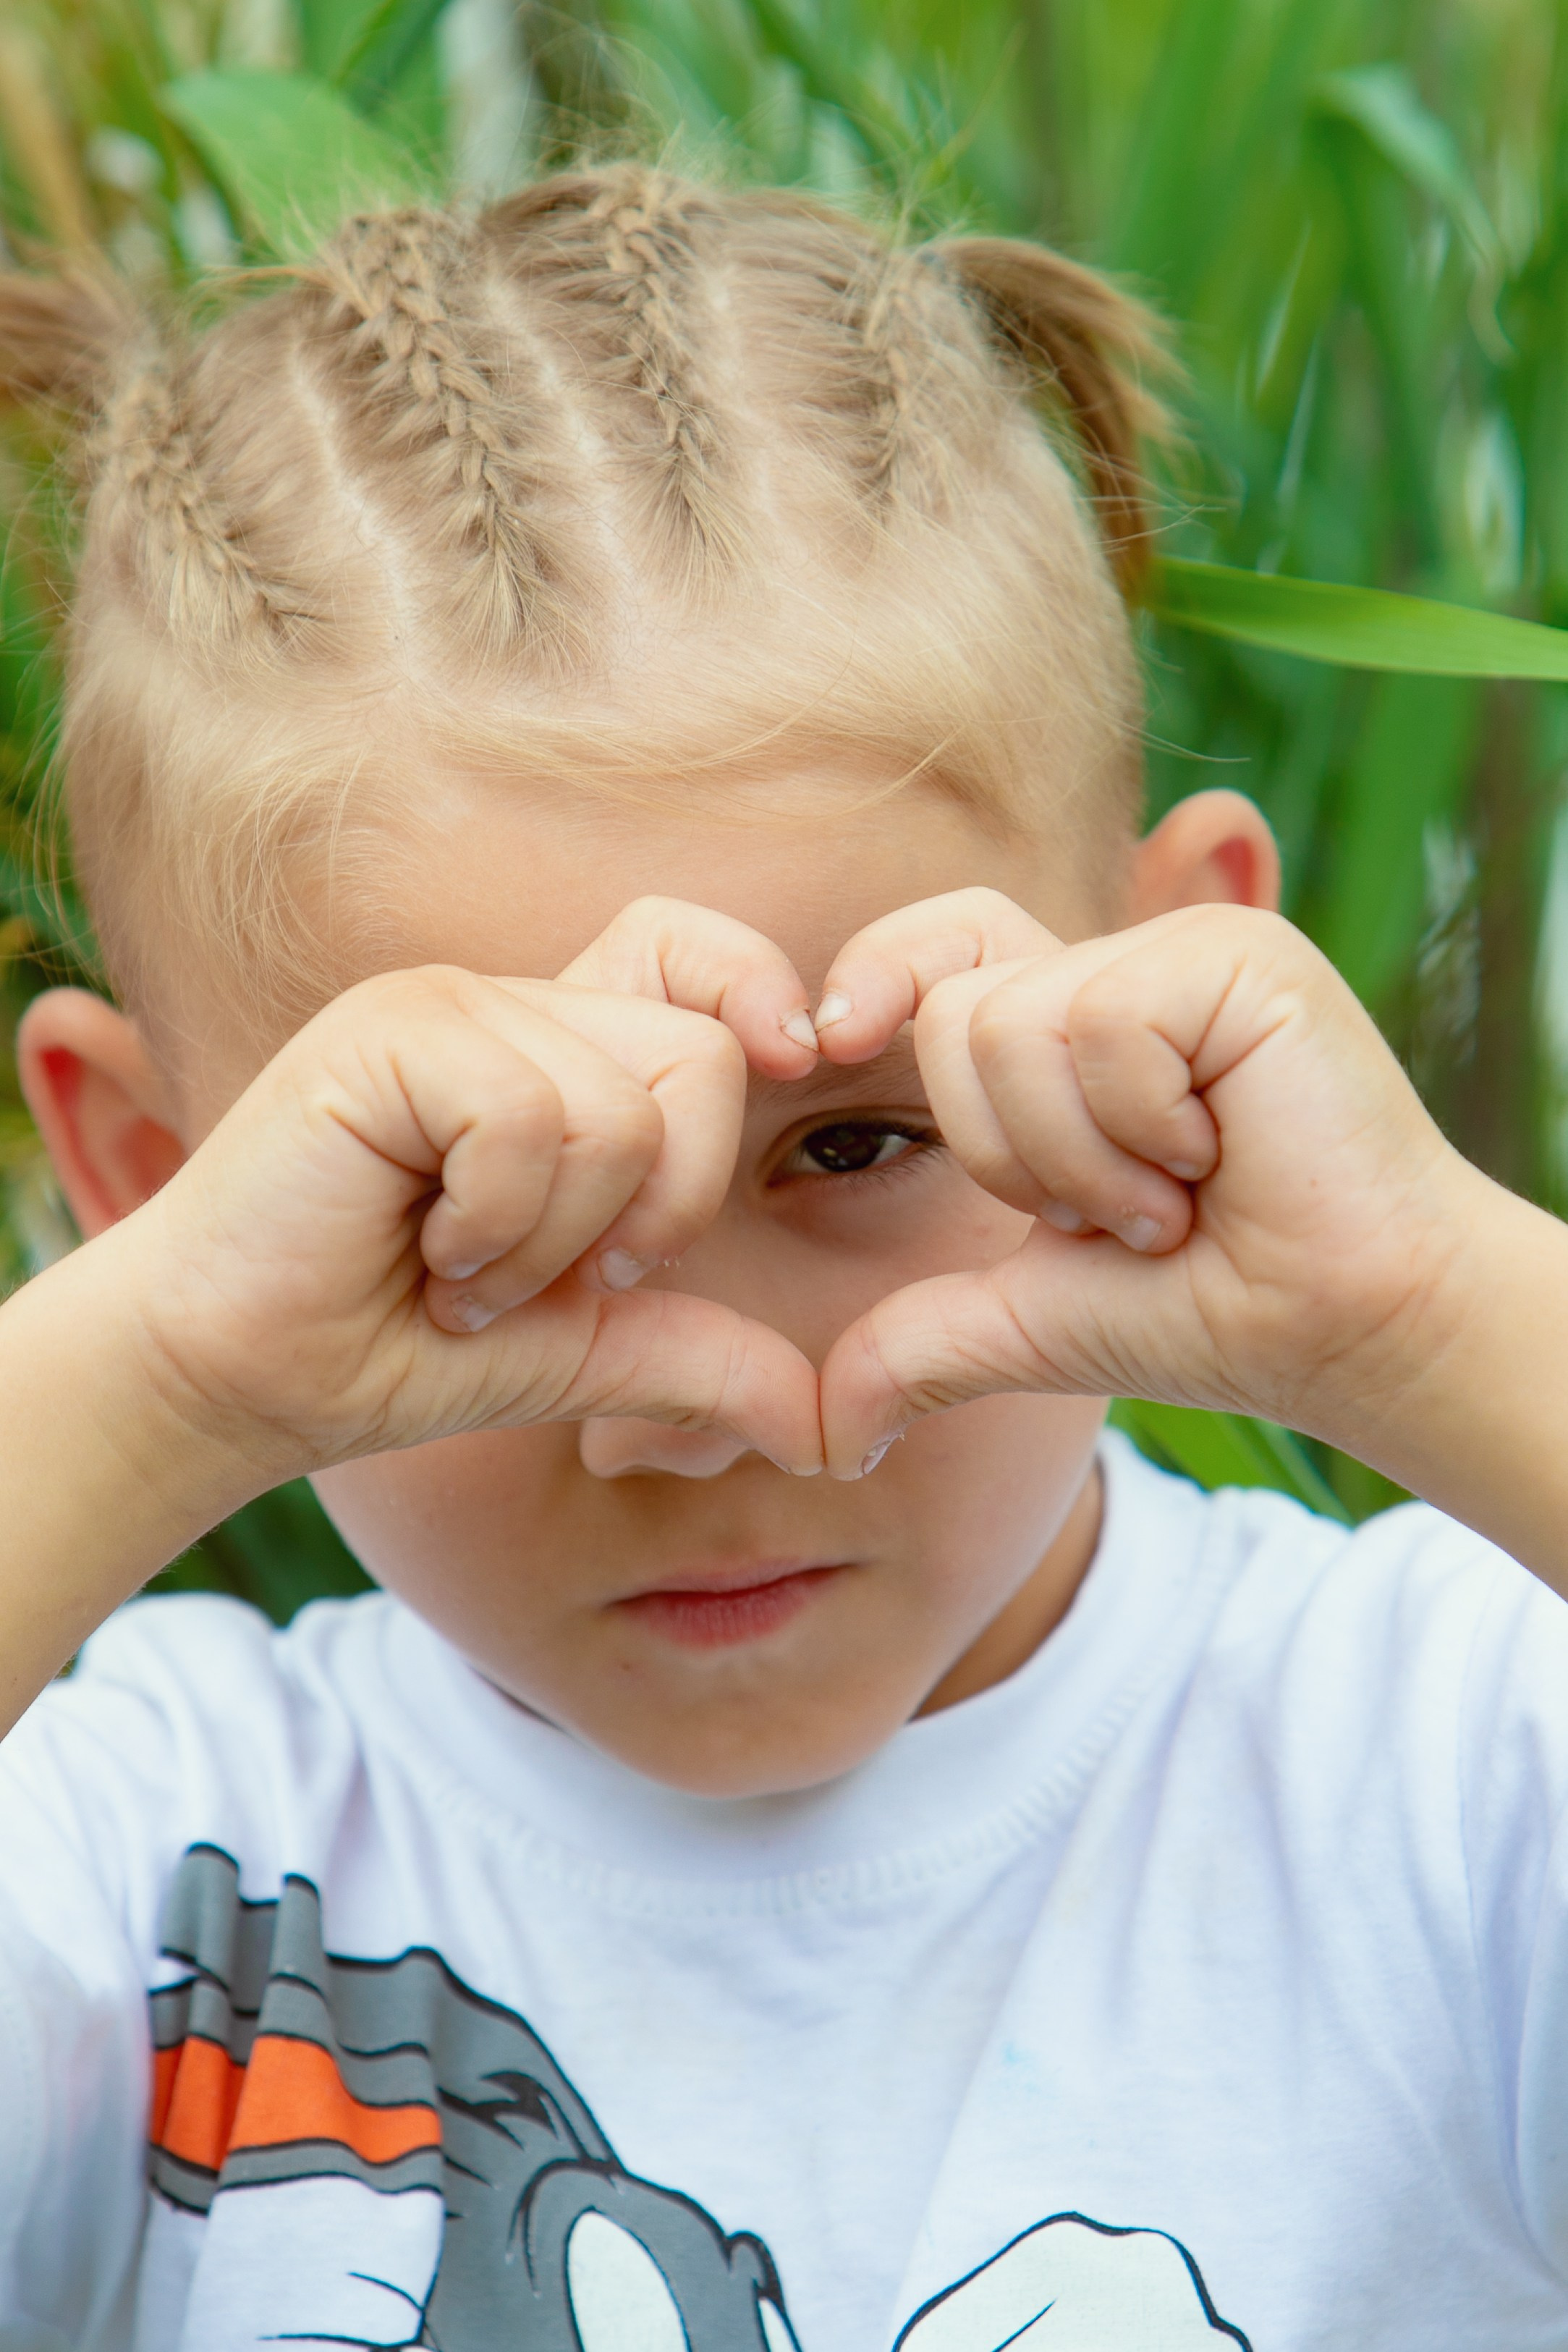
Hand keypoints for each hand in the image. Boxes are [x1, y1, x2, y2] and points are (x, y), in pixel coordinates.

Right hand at [125, 958, 824, 1482]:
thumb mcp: (582, 1355)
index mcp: (564, 1050)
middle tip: (548, 1275)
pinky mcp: (386, 1032)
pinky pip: (527, 1119)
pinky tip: (421, 1253)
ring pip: (619, 1108)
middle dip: (657, 1207)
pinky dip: (493, 1226)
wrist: (236, 1380)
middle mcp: (513, 1006)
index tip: (795, 1063)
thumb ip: (701, 1356)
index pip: (699, 953)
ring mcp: (447, 1008)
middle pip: (700, 1055)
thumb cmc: (393, 1350)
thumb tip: (834, 1429)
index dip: (762, 994)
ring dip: (551, 1242)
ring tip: (459, 1272)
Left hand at [812, 891, 1477, 1477]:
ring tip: (1180, 1189)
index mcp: (1068, 1025)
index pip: (937, 951)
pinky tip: (1224, 1157)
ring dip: (1086, 1158)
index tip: (824, 1042)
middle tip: (1127, 1208)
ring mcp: (1181, 954)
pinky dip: (1144, 1131)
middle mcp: (1120, 969)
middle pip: (956, 1011)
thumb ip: (917, 1345)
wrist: (1345, 1331)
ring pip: (1018, 1023)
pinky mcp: (1239, 956)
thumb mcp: (1028, 1322)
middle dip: (1017, 1157)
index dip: (872, 977)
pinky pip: (1107, 1026)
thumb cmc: (1209, 1312)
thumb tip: (825, 1440)